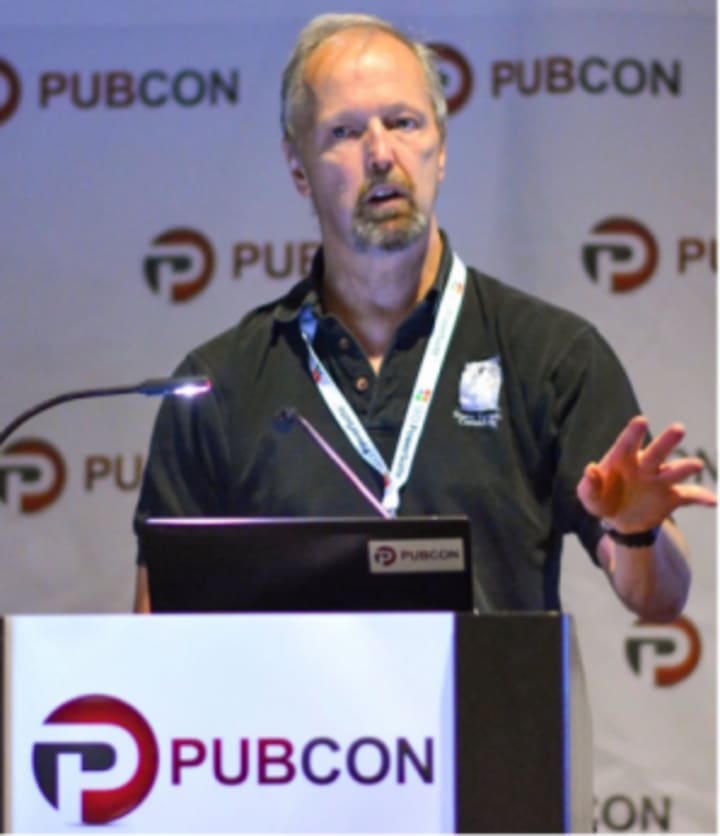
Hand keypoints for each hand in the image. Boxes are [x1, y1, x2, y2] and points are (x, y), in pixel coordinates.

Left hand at [577, 415, 715, 532]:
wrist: (620, 519)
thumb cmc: (602, 499)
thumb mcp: (589, 497)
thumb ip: (588, 486)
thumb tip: (591, 470)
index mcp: (623, 460)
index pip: (627, 444)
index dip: (633, 433)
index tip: (642, 421)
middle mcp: (645, 466)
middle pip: (657, 452)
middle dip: (667, 441)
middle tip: (679, 429)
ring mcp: (660, 480)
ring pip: (674, 471)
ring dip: (685, 467)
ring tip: (696, 465)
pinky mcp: (672, 497)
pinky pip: (689, 496)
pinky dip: (702, 497)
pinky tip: (713, 501)